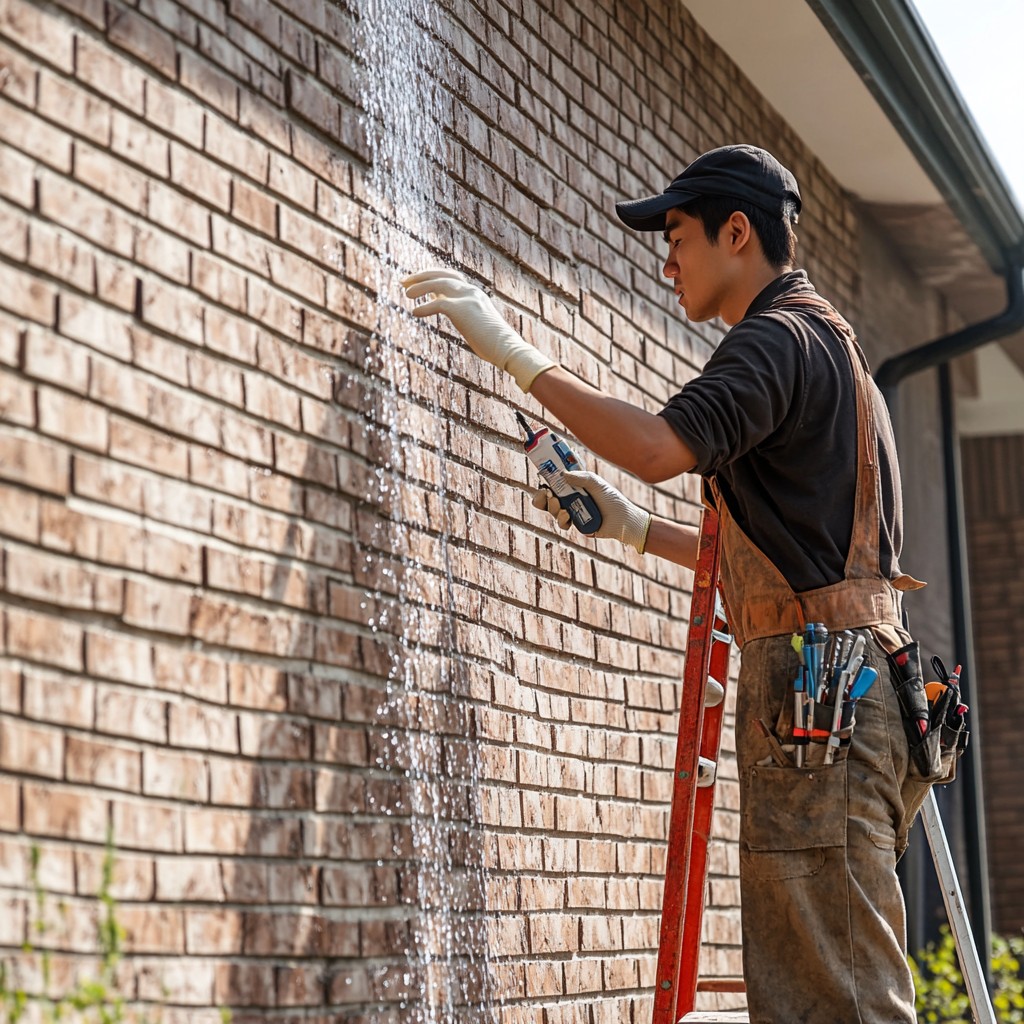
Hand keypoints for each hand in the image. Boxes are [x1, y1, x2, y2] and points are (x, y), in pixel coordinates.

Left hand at [402, 268, 554, 391]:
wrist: (507, 348)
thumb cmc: (492, 342)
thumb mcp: (473, 322)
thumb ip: (459, 312)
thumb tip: (443, 306)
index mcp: (473, 293)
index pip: (449, 276)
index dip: (430, 276)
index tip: (415, 281)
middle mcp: (470, 291)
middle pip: (441, 274)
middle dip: (420, 276)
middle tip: (404, 281)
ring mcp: (467, 298)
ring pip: (437, 284)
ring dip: (419, 287)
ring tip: (406, 294)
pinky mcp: (463, 310)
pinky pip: (438, 304)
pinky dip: (424, 307)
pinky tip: (415, 313)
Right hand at [531, 469, 651, 553]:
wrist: (624, 521)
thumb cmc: (613, 500)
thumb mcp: (597, 484)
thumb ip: (581, 477)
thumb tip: (562, 474)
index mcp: (576, 487)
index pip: (556, 482)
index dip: (547, 479)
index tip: (541, 475)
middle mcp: (572, 499)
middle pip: (549, 498)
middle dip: (542, 496)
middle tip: (545, 494)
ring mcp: (573, 513)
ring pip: (553, 510)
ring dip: (552, 507)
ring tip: (560, 505)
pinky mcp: (576, 525)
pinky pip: (562, 523)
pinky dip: (562, 519)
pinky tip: (568, 516)